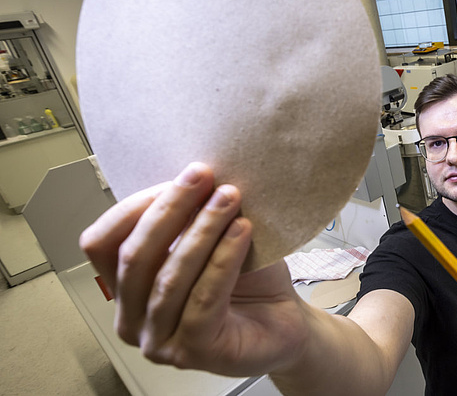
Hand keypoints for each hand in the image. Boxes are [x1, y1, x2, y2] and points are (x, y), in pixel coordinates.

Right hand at [80, 163, 311, 376]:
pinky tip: (241, 231)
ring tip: (229, 199)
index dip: (135, 207)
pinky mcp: (194, 351)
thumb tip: (187, 175)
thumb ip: (187, 217)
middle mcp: (132, 320)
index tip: (178, 178)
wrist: (285, 322)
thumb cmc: (247, 282)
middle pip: (134, 256)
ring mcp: (160, 341)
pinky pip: (204, 298)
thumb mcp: (208, 240)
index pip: (101, 244)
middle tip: (203, 176)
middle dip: (170, 208)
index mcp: (124, 289)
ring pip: (170, 276)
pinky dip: (223, 259)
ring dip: (201, 229)